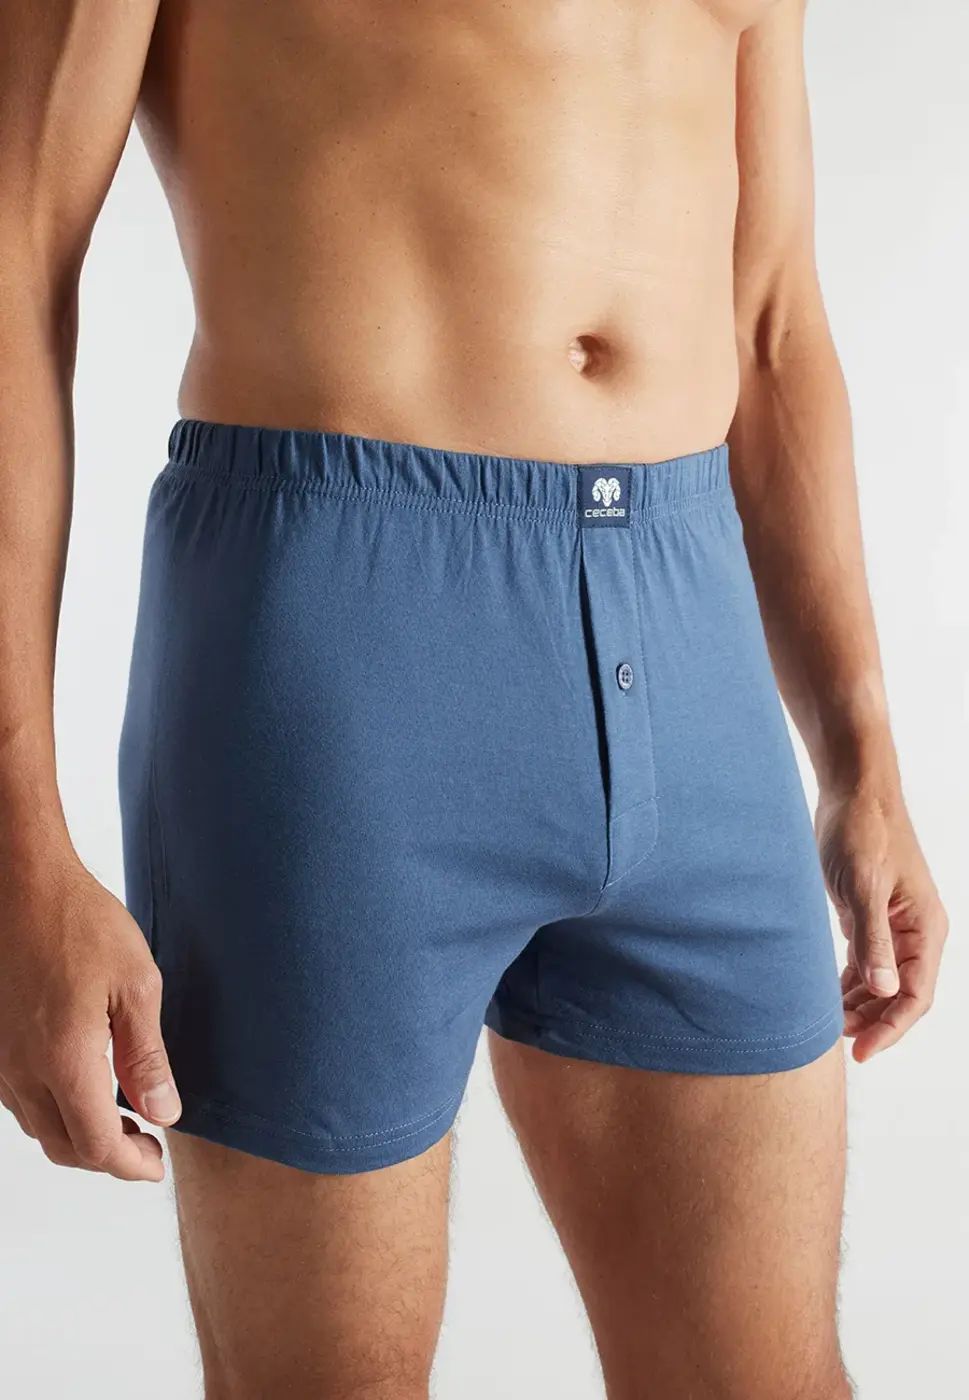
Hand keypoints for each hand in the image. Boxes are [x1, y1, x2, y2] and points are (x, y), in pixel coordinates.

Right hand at [0, 851, 180, 1178]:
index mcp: (64, 1061)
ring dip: (79, 1134)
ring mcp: (0, 1059)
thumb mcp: (136, 985)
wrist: (21, 884)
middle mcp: (22, 1071)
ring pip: (38, 1126)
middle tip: (147, 1143)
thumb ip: (147, 1057)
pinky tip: (81, 1083)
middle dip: (108, 1157)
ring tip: (122, 1114)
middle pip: (64, 1147)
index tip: (157, 1163)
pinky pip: (19, 1098)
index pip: (97, 1146)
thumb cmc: (81, 923)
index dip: (131, 1166)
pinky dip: (53, 1108)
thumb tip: (163, 1112)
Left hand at [816, 785, 947, 1061]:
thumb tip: (885, 990)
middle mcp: (916, 932)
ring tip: (828, 1023)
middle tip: (836, 1040)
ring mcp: (894, 925)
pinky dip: (850, 982)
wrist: (852, 793)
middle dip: (873, 1021)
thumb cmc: (861, 831)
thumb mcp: (863, 886)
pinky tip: (828, 996)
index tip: (861, 1051)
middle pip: (901, 995)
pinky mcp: (871, 916)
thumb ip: (873, 939)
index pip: (916, 995)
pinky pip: (867, 962)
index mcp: (925, 928)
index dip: (891, 1028)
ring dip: (860, 1005)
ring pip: (882, 982)